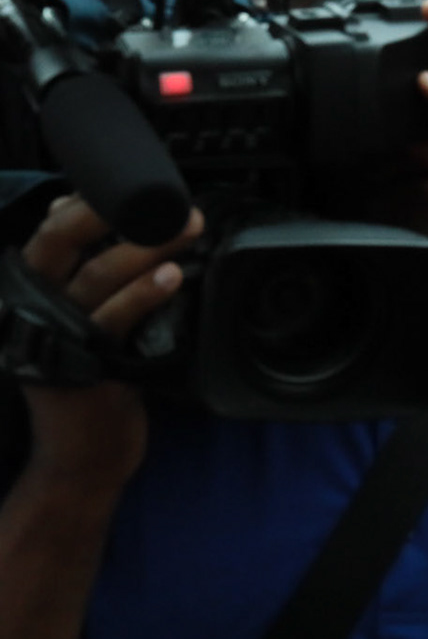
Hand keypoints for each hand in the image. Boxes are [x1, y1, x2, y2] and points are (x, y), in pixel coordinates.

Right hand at [16, 197, 203, 489]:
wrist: (87, 456)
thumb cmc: (90, 378)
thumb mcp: (77, 319)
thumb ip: (77, 269)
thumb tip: (67, 206)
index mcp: (32, 294)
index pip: (49, 235)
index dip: (83, 203)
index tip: (128, 182)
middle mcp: (33, 311)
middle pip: (57, 246)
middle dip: (107, 212)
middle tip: (162, 196)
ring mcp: (55, 339)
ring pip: (96, 278)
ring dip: (146, 248)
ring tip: (185, 228)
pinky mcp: (82, 367)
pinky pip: (114, 321)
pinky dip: (143, 294)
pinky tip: (171, 276)